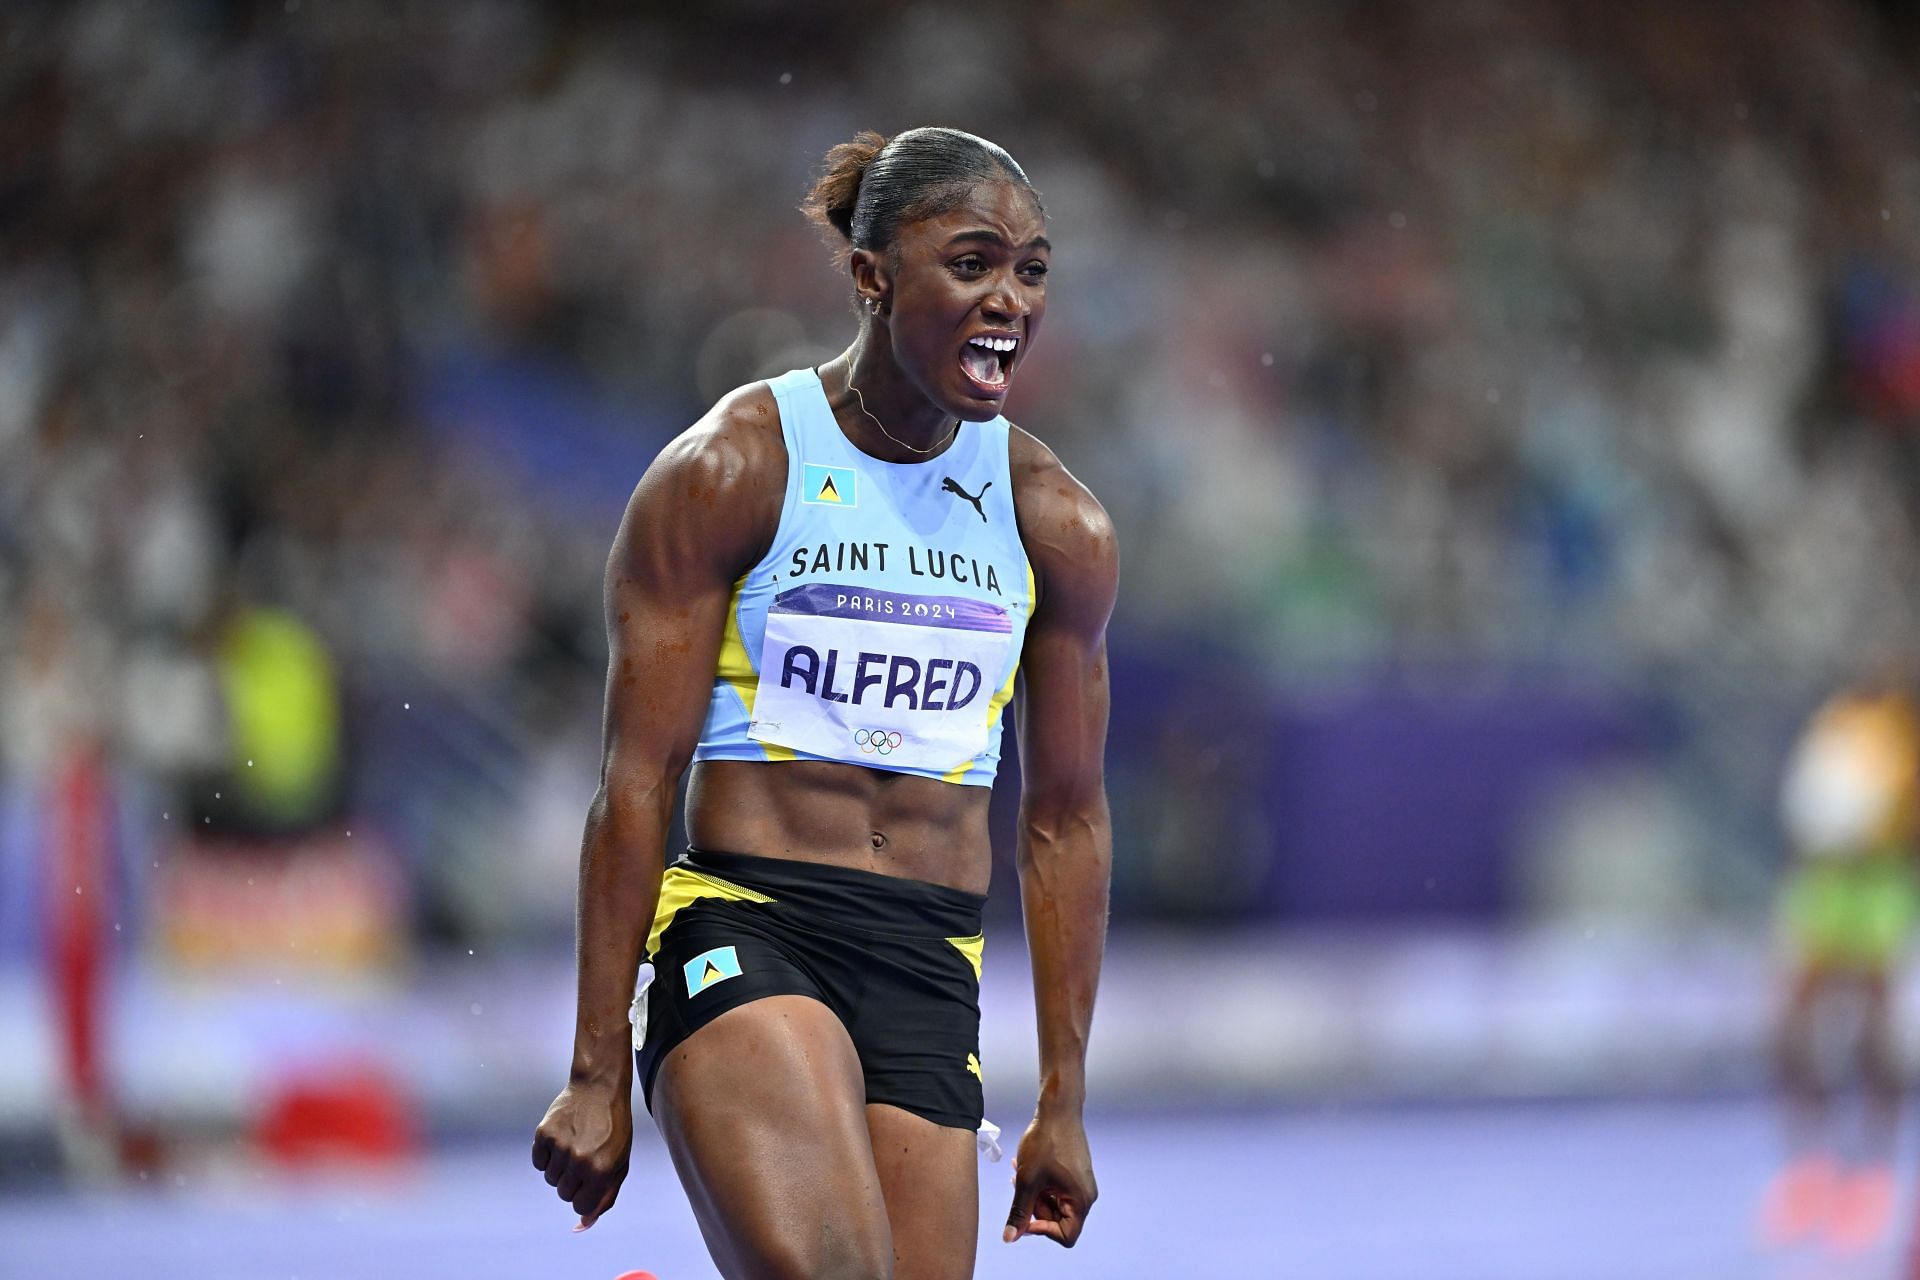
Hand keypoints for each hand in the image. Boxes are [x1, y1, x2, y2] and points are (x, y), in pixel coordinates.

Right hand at [531, 1079, 632, 1229]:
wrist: (599, 1087)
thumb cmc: (613, 1129)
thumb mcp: (619, 1163)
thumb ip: (604, 1197)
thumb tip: (582, 1225)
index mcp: (602, 1171)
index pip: (580, 1207)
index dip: (585, 1195)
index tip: (591, 1179)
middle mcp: (580, 1161)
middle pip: (563, 1194)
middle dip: (574, 1181)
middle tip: (585, 1156)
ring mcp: (560, 1147)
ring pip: (550, 1179)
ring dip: (560, 1168)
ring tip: (575, 1144)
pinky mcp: (544, 1134)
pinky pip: (538, 1162)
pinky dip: (547, 1155)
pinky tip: (562, 1137)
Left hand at [1003, 1111, 1096, 1246]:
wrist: (1058, 1109)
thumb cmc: (1046, 1142)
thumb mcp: (1027, 1181)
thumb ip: (1019, 1212)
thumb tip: (1010, 1238)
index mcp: (1081, 1201)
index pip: (1066, 1236)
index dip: (1042, 1231)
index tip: (1024, 1214)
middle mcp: (1085, 1195)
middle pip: (1058, 1220)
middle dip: (1034, 1207)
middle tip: (1017, 1187)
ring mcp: (1080, 1184)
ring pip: (1053, 1204)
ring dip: (1033, 1194)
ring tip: (1017, 1173)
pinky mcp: (1074, 1174)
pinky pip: (1055, 1189)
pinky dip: (1039, 1184)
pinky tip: (1023, 1168)